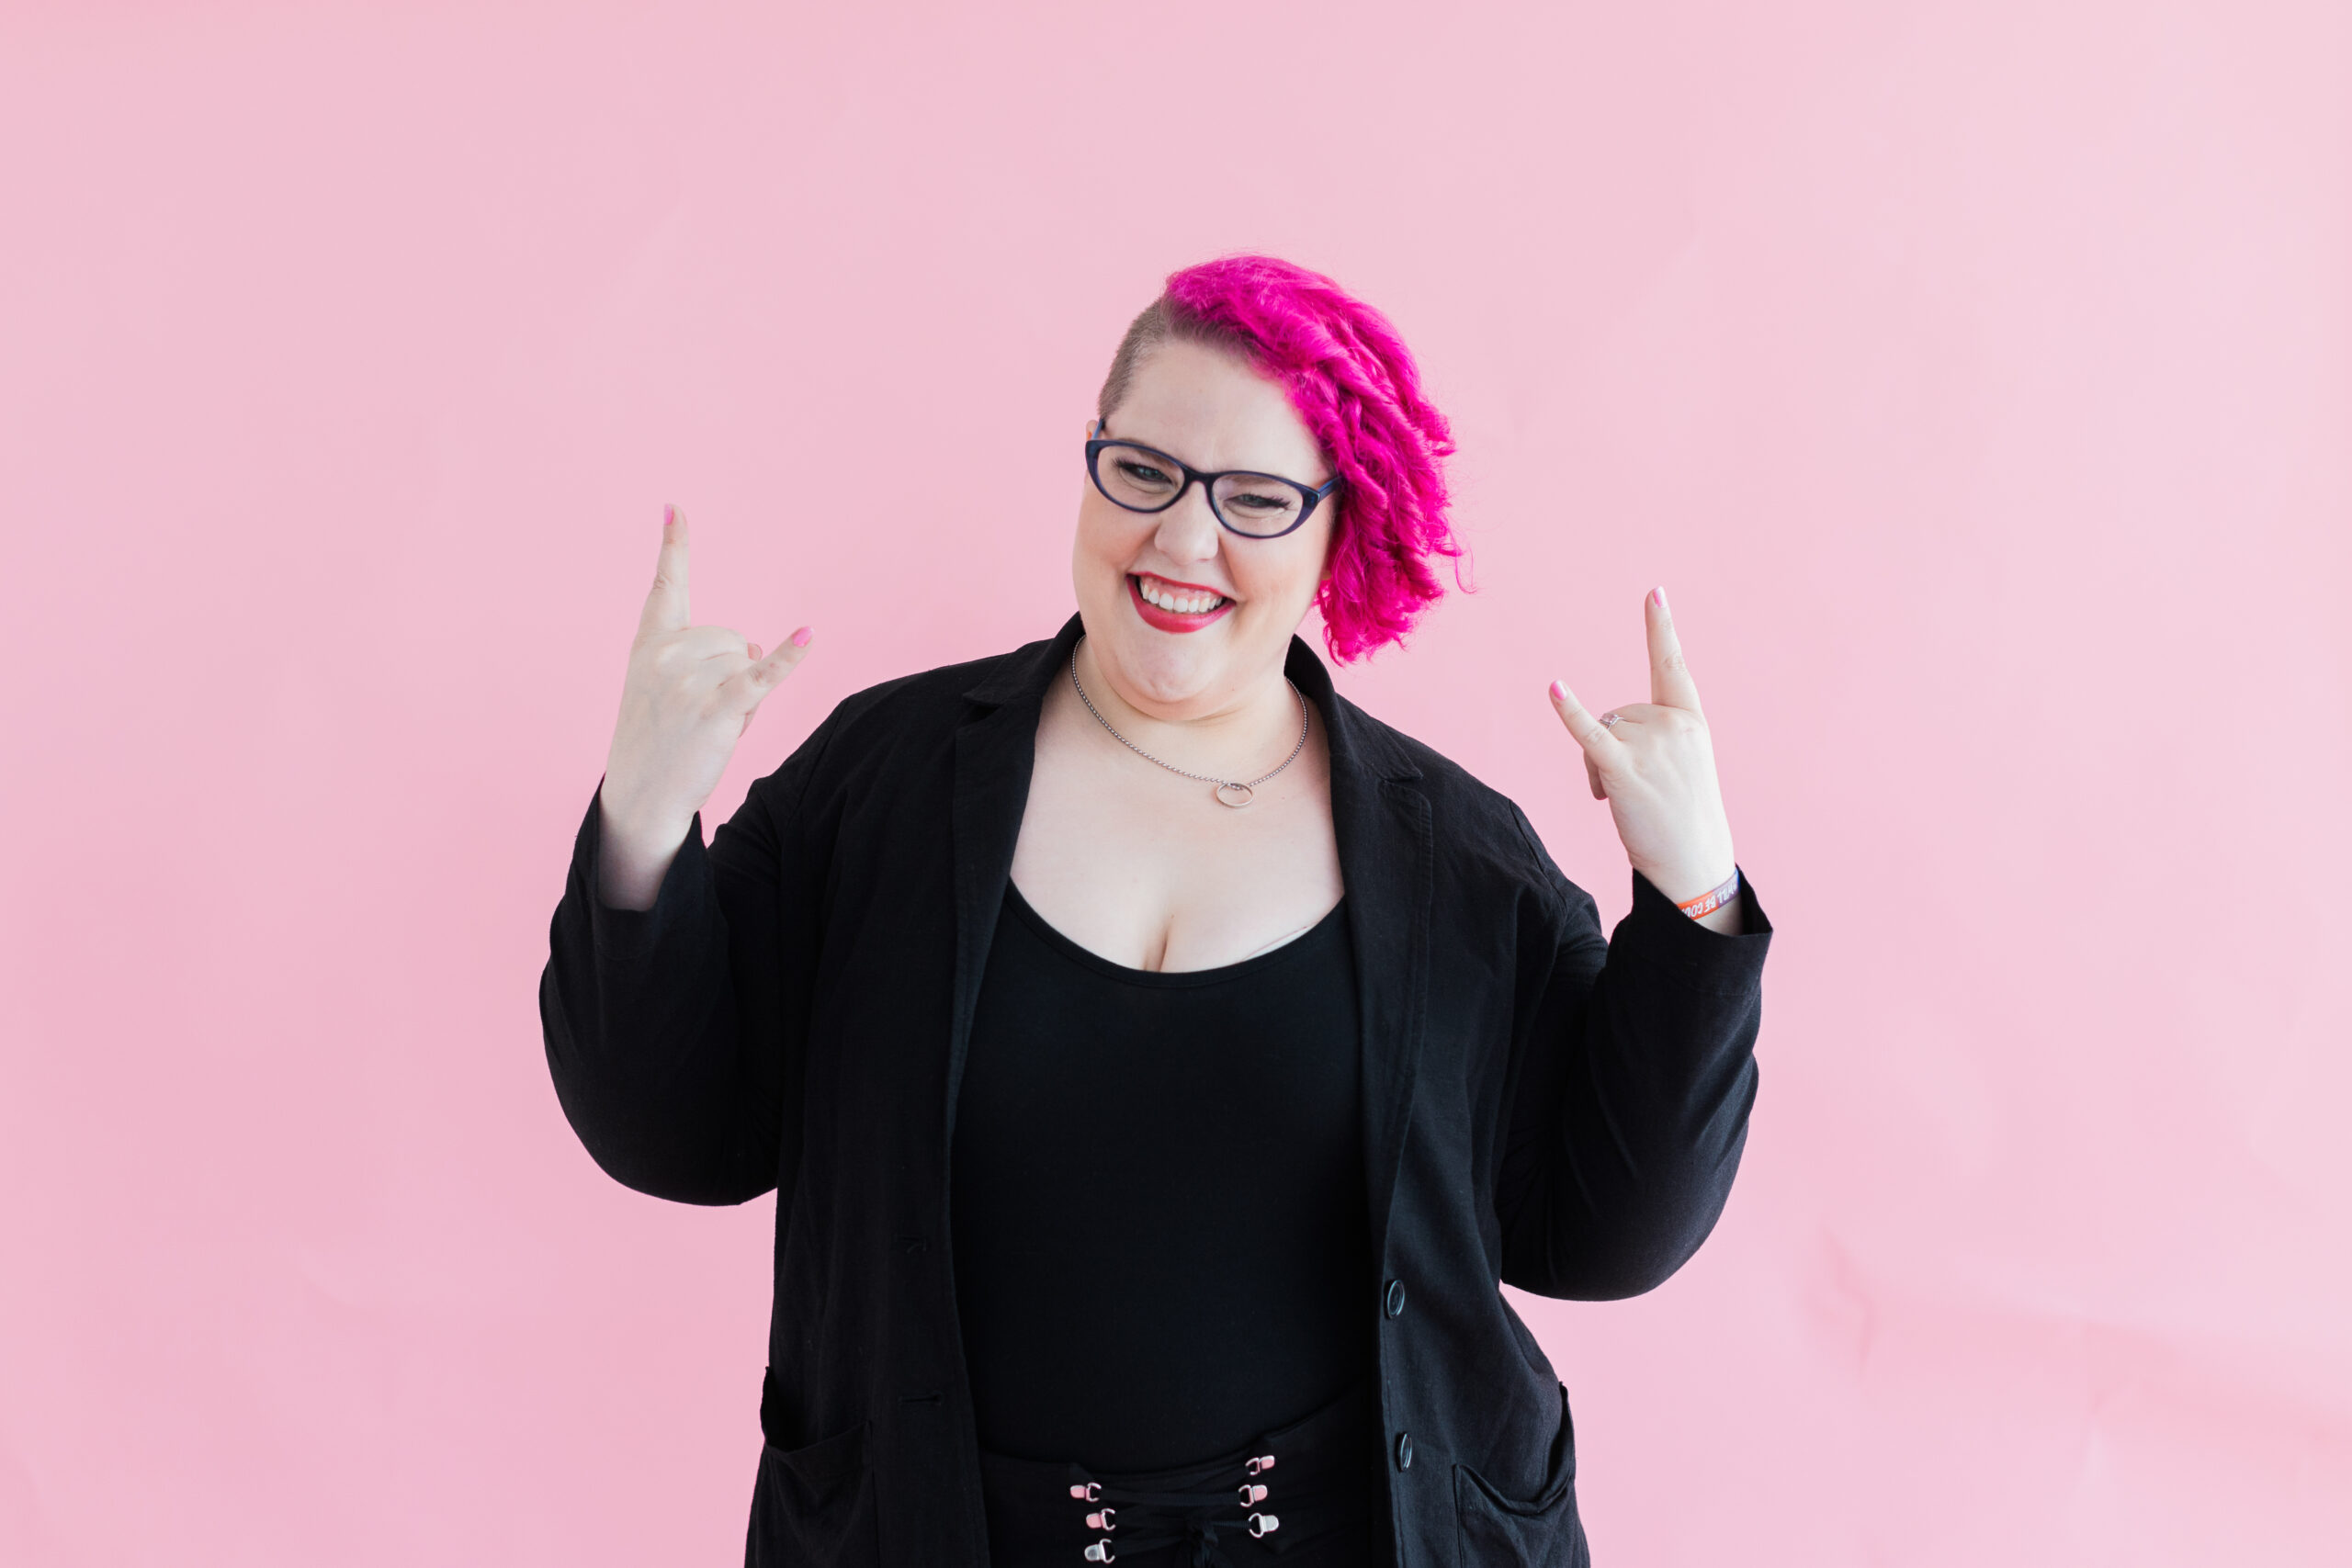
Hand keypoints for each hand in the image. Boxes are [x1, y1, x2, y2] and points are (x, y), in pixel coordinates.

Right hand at [596, 504, 810, 906]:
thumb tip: (765, 645)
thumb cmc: (661, 739)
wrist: (641, 794)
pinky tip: (806, 639)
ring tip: (707, 724)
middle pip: (733, 635)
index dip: (674, 545)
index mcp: (649, 643)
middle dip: (729, 671)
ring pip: (748, 660)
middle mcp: (665, 654)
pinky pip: (759, 678)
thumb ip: (714, 657)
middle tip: (697, 711)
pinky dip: (785, 663)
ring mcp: (688, 682)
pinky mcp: (715, 710)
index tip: (675, 507)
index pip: (665, 586)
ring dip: (742, 694)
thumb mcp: (673, 690)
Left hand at [1547, 587, 1737, 923]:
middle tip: (1639, 789)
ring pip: (1600, 729)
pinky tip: (1556, 689)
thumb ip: (1652, 734)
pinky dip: (1570, 713)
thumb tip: (1599, 725)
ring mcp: (1650, 745)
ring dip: (1598, 766)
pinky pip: (1589, 734)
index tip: (1654, 593)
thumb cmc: (1682, 816)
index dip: (1661, 629)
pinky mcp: (1623, 768)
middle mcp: (1673, 725)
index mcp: (1691, 720)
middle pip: (1617, 711)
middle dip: (1615, 747)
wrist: (1693, 863)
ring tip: (1624, 798)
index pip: (1672, 667)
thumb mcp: (1680, 764)